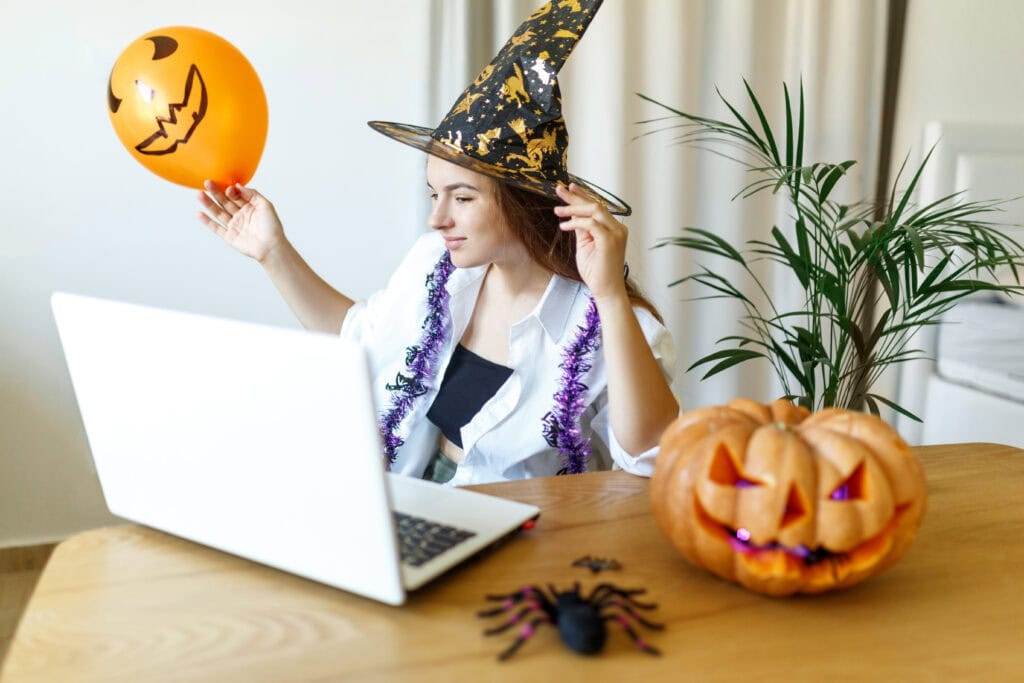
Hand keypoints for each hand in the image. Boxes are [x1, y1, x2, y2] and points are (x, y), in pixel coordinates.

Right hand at [197, 180, 284, 262]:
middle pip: (225, 201)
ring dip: (208, 203)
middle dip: (216, 192)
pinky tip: (199, 213)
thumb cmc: (272, 227)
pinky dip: (207, 221)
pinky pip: (216, 227)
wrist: (271, 247)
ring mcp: (234, 225)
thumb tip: (237, 186)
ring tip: (199, 194)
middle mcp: (240, 215)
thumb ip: (252, 193)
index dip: (230, 190)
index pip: (236, 195)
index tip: (227, 187)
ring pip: (218, 212)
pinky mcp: (229, 236)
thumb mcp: (266, 205)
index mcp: (249, 207)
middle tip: (207, 183)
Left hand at [554, 183, 628, 300]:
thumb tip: (573, 213)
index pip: (598, 207)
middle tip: (559, 190)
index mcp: (614, 228)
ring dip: (573, 208)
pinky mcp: (610, 240)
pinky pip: (591, 224)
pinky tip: (564, 226)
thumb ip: (581, 228)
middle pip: (596, 205)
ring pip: (595, 210)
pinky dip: (576, 223)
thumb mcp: (585, 245)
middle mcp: (618, 228)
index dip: (582, 196)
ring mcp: (616, 233)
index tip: (569, 189)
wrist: (606, 290)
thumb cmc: (597, 271)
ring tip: (558, 210)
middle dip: (576, 197)